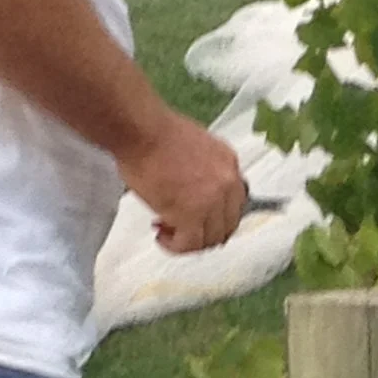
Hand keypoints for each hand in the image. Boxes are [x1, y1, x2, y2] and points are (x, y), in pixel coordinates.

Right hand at [128, 111, 246, 251]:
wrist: (140, 131)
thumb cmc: (154, 134)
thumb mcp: (193, 146)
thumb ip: (202, 170)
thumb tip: (193, 191)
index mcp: (228, 161)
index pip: (236, 201)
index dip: (217, 215)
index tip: (201, 218)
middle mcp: (227, 182)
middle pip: (228, 224)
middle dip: (205, 231)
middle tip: (182, 228)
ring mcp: (213, 200)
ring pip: (211, 238)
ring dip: (189, 240)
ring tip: (168, 232)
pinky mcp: (192, 215)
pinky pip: (190, 244)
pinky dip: (176, 246)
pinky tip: (162, 238)